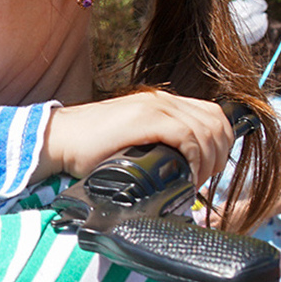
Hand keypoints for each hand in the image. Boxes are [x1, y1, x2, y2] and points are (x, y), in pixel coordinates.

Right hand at [39, 91, 232, 186]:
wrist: (59, 139)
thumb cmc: (90, 147)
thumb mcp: (133, 140)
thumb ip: (157, 144)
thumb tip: (180, 170)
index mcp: (163, 103)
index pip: (213, 116)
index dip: (220, 145)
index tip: (207, 170)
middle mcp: (164, 100)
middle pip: (218, 122)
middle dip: (220, 155)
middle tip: (203, 180)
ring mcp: (155, 106)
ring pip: (207, 130)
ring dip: (208, 161)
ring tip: (194, 182)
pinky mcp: (145, 119)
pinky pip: (188, 137)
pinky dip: (195, 159)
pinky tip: (185, 174)